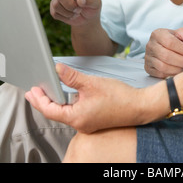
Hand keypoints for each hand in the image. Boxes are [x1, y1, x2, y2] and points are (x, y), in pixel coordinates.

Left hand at [25, 63, 142, 133]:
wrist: (139, 106)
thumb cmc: (119, 97)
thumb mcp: (92, 83)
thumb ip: (72, 77)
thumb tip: (57, 69)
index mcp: (77, 117)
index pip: (50, 110)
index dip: (39, 100)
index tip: (32, 90)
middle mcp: (80, 124)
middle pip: (55, 113)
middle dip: (43, 101)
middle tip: (33, 92)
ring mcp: (87, 123)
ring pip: (65, 113)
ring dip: (55, 102)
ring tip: (47, 91)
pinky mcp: (94, 120)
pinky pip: (75, 112)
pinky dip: (66, 104)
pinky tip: (67, 95)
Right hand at [45, 0, 101, 26]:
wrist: (87, 19)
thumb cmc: (92, 6)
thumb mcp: (97, 2)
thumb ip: (90, 0)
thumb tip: (79, 0)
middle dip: (70, 5)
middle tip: (79, 9)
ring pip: (57, 5)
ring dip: (70, 12)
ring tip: (77, 11)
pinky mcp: (54, 9)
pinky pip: (56, 13)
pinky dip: (66, 17)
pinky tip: (71, 15)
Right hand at [144, 27, 182, 77]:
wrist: (167, 47)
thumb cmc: (175, 40)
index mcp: (158, 34)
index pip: (170, 42)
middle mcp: (150, 45)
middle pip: (166, 56)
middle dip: (182, 61)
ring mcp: (148, 57)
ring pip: (163, 66)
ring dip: (178, 69)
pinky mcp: (148, 68)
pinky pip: (160, 74)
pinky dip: (171, 74)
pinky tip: (179, 71)